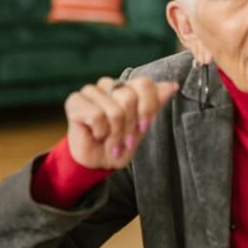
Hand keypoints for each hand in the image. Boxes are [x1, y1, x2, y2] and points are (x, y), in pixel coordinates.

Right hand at [64, 76, 178, 169]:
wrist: (97, 163)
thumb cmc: (119, 145)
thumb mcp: (141, 128)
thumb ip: (153, 106)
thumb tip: (172, 85)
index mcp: (126, 88)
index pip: (144, 83)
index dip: (147, 108)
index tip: (144, 127)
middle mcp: (109, 85)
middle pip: (129, 97)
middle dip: (129, 127)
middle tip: (124, 141)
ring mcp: (90, 91)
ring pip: (114, 109)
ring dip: (115, 133)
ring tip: (110, 142)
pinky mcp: (75, 101)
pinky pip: (96, 115)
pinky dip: (100, 131)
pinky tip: (96, 135)